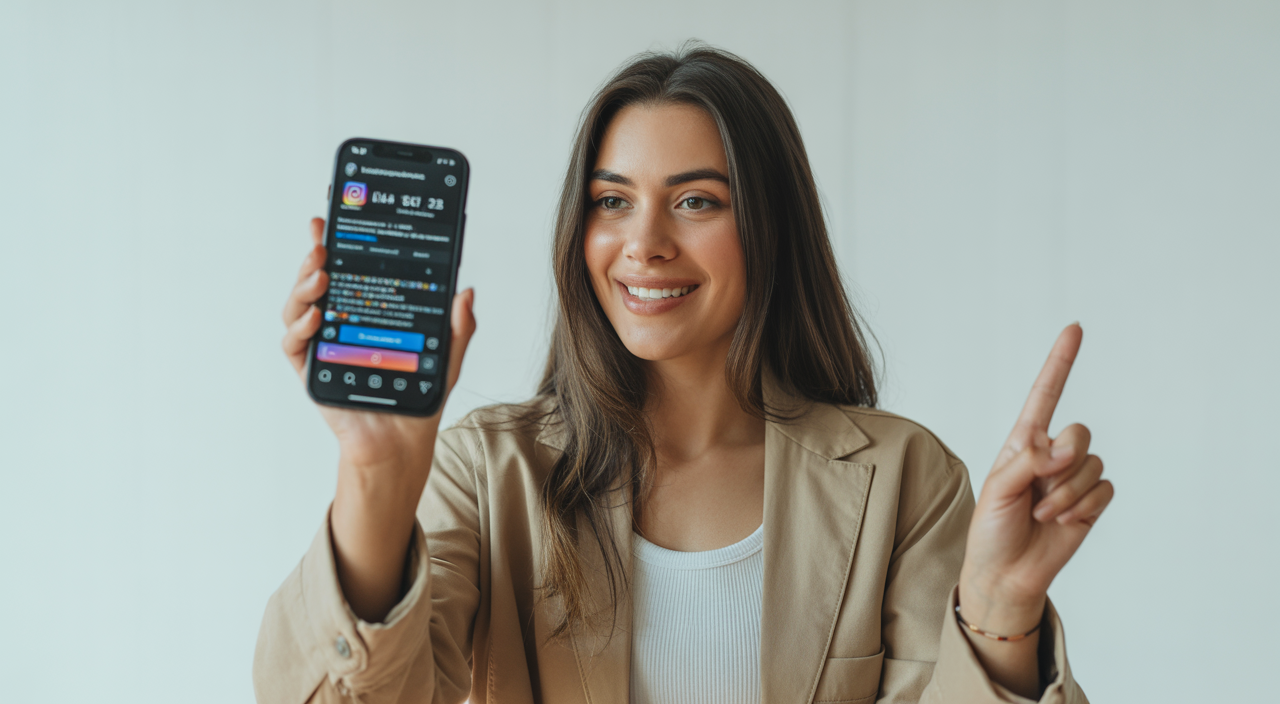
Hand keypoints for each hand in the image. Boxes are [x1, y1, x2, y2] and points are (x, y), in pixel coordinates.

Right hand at [281, 217, 476, 619]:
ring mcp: (321, 347)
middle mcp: (338, 324)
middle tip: (324, 242)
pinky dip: (299, 329)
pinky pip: (294, 347)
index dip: (335, 242)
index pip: (348, 269)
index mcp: (365, 311)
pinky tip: (316, 317)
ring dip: (303, 287)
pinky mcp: (312, 372)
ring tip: (321, 274)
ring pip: (298, 308)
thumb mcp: (447, 356)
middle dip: (314, 258)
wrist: (402, 444)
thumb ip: (458, 326)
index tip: (331, 216)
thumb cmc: (418, 396)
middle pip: (316, 282)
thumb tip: (467, 291)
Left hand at [959, 324, 1113, 630]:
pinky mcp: (1091, 502)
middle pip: (1079, 432)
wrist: (1006, 572)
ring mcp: (1073, 478)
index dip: (1061, 362)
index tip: (1075, 328)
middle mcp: (1051, 454)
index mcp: (1023, 442)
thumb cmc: (992, 529)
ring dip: (1066, 492)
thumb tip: (1063, 450)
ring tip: (1041, 511)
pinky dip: (1082, 506)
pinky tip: (1061, 520)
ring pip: (1092, 464)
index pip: (1045, 394)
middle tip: (1039, 486)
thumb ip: (1029, 461)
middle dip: (1064, 459)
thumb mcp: (996, 490)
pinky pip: (1103, 489)